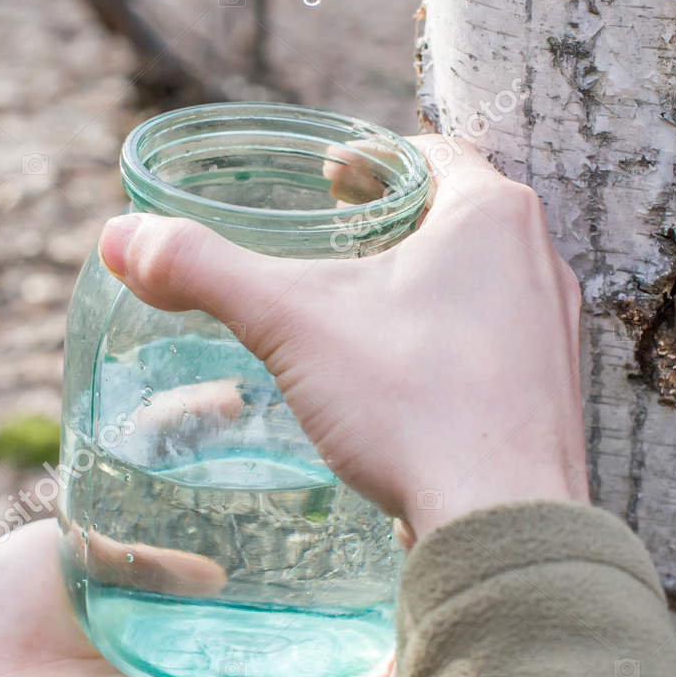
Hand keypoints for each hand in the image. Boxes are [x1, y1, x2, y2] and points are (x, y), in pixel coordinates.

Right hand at [95, 134, 588, 538]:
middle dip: (395, 220)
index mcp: (494, 214)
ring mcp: (555, 329)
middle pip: (458, 213)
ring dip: (426, 281)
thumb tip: (120, 236)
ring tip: (362, 308)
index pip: (432, 153)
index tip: (330, 181)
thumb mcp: (292, 323)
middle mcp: (541, 259)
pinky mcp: (553, 392)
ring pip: (482, 279)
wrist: (501, 523)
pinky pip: (496, 341)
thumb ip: (204, 271)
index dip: (374, 159)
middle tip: (337, 238)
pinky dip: (450, 339)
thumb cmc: (411, 404)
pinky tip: (403, 379)